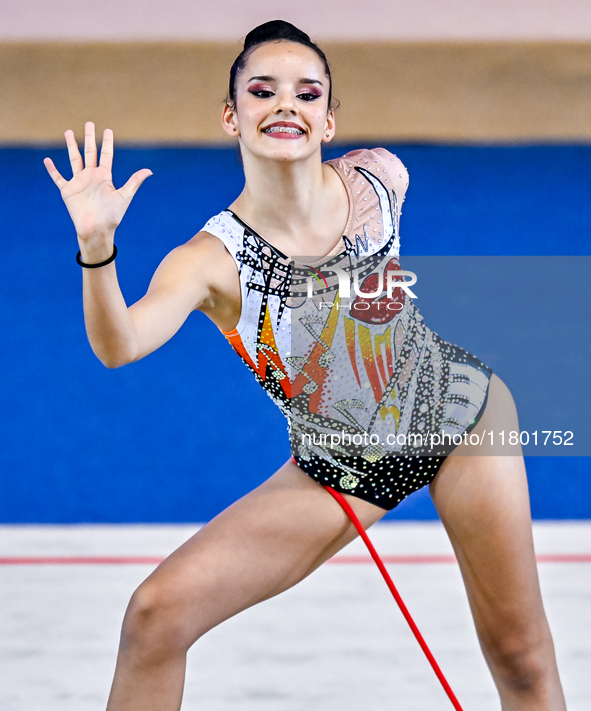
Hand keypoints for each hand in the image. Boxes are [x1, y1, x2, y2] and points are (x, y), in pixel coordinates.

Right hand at [44, 122, 151, 241]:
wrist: (97, 229)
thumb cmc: (112, 215)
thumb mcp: (124, 196)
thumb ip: (134, 181)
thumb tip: (150, 170)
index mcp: (104, 177)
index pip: (106, 155)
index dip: (107, 143)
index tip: (108, 130)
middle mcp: (91, 176)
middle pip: (90, 152)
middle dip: (89, 138)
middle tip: (89, 123)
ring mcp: (79, 182)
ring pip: (74, 159)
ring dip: (71, 146)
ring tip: (68, 132)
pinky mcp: (68, 190)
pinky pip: (58, 178)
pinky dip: (52, 170)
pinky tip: (47, 160)